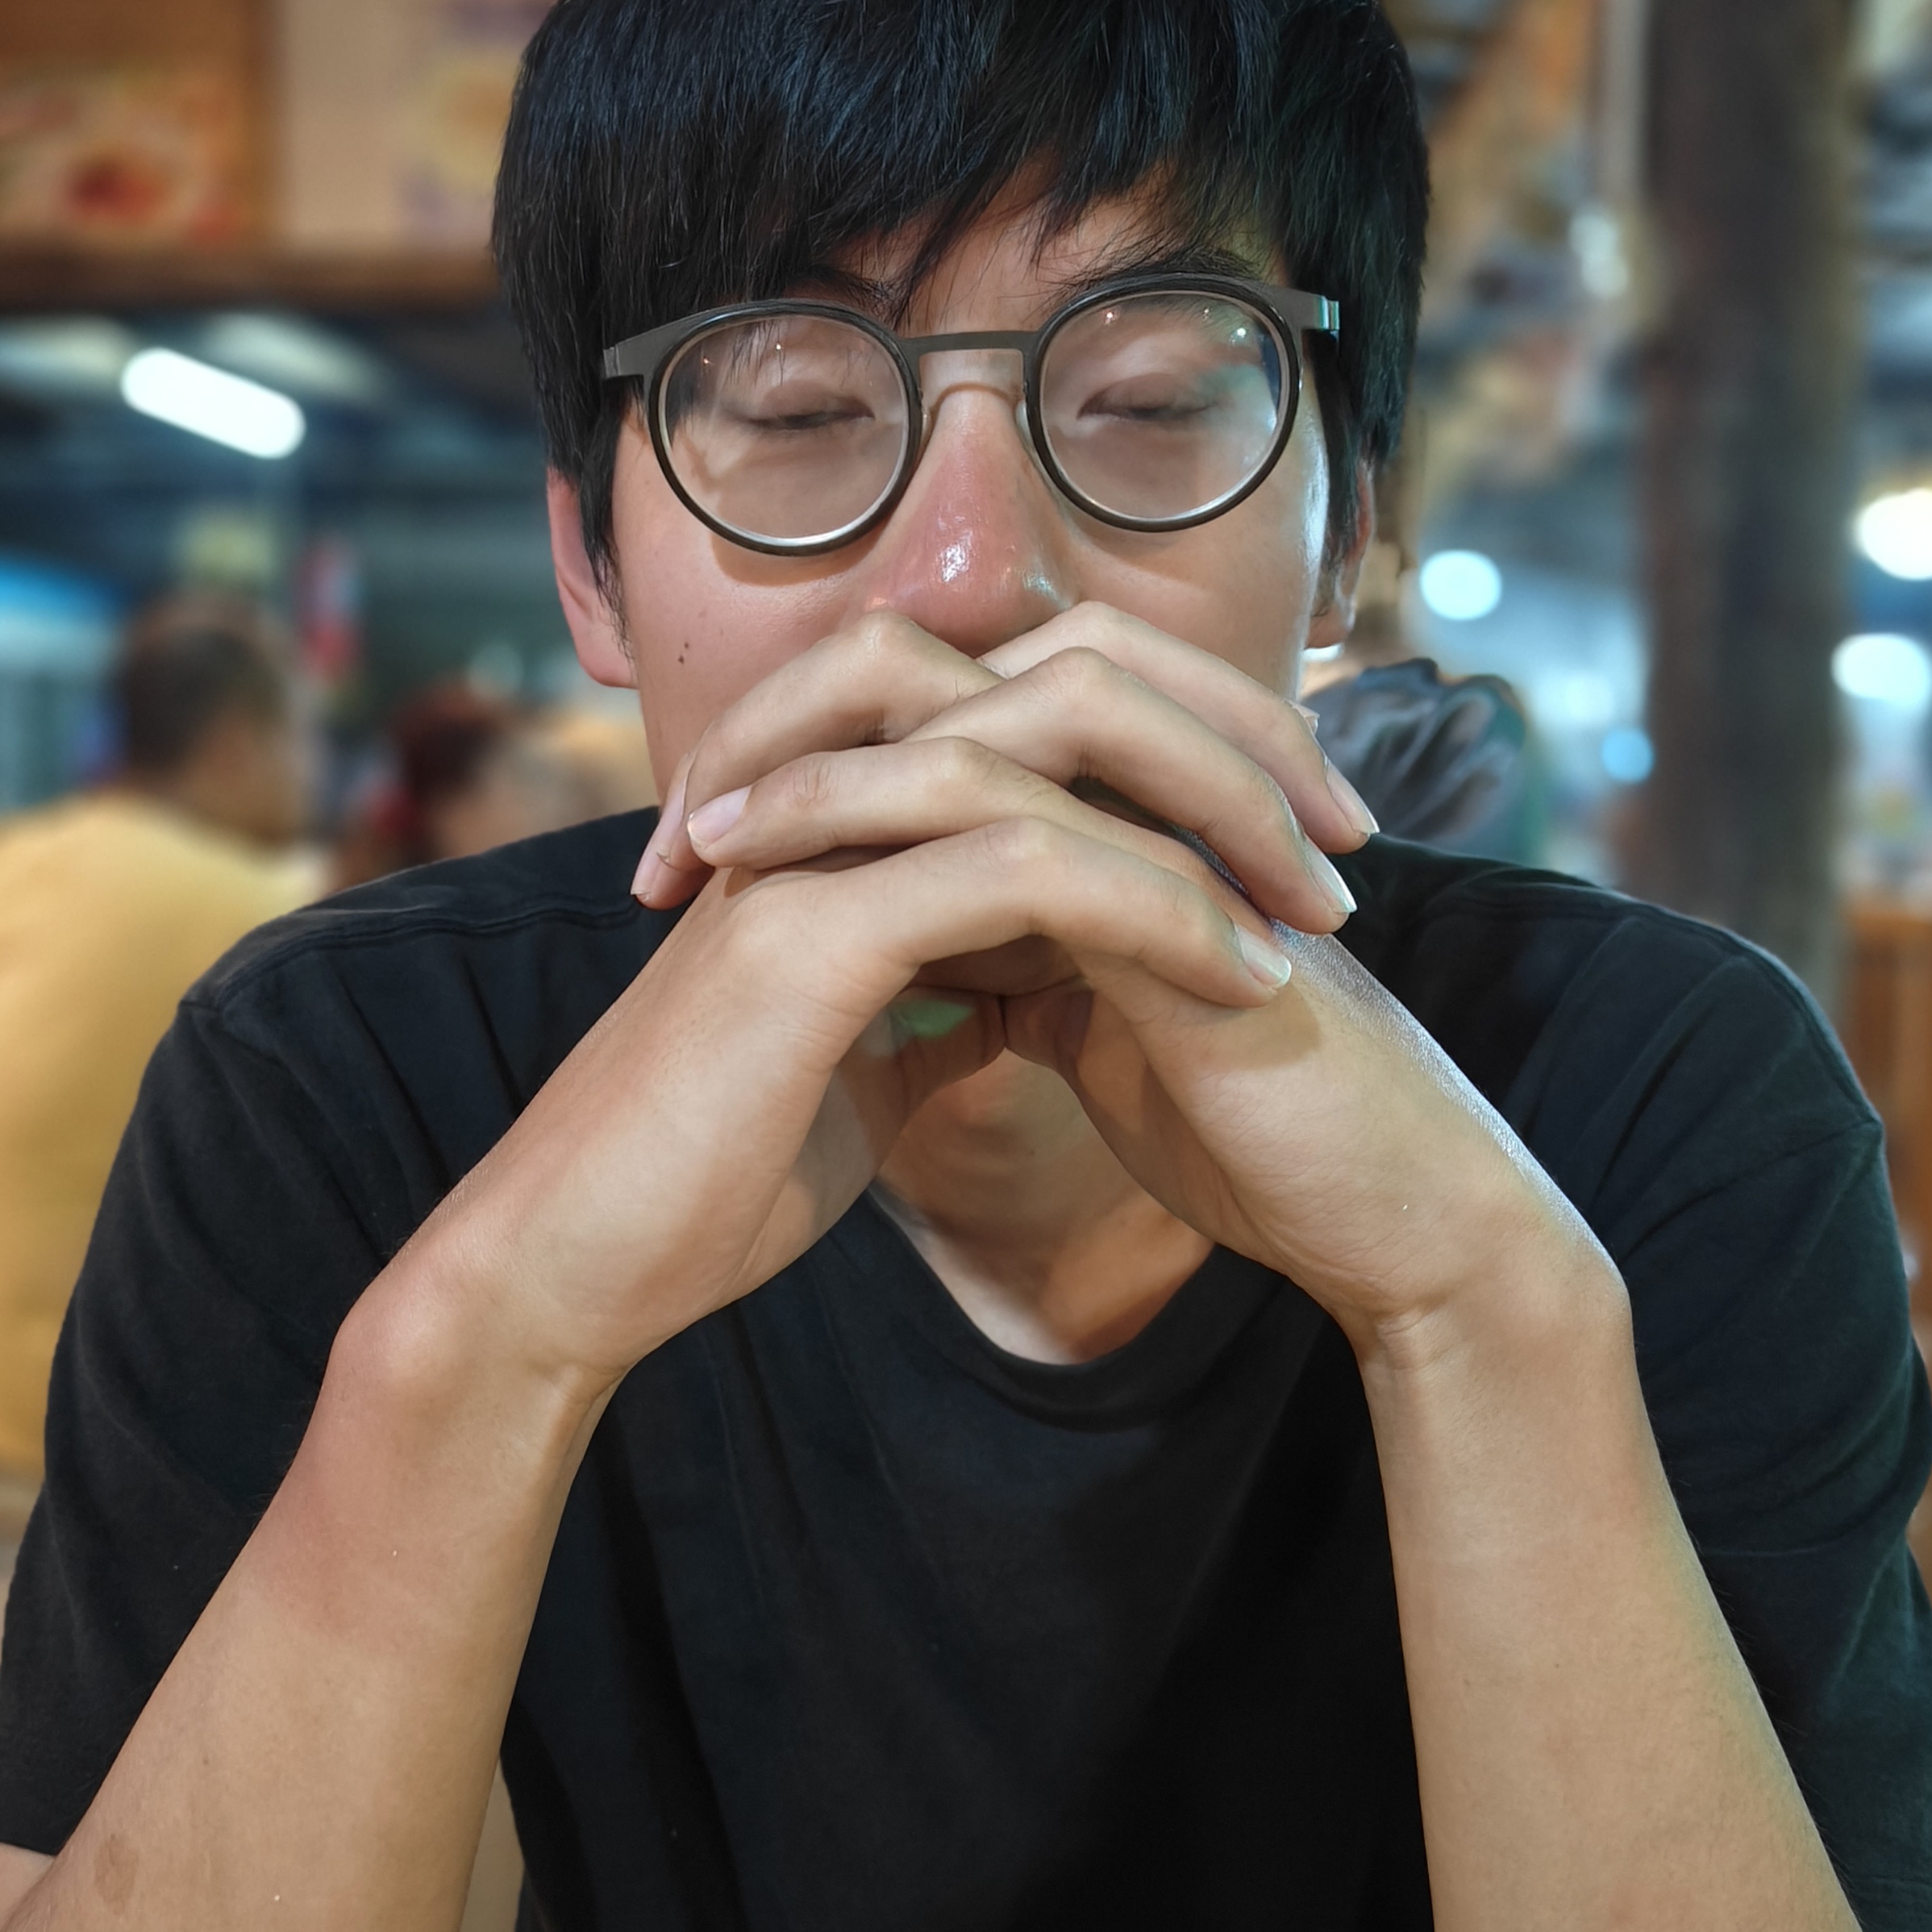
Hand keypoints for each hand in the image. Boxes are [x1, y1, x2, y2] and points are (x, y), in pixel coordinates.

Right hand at [394, 609, 1361, 1388]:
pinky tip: (1245, 982)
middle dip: (1236, 733)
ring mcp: (811, 841)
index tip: (1303, 836)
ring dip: (1218, 816)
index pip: (1050, 696)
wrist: (578, 1264)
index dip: (1193, 737)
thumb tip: (1028, 982)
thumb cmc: (711, 1176)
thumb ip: (942, 990)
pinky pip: (1024, 867)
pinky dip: (1157, 913)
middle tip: (1353, 831)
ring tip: (1323, 909)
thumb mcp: (864, 1062)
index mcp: (847, 801)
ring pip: (1058, 743)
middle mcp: (829, 787)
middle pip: (1073, 667)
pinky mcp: (809, 927)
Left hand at [668, 608, 1606, 1356]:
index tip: (690, 844)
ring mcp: (1178, 832)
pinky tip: (801, 905)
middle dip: (793, 721)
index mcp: (1115, 807)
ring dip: (825, 767)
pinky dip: (905, 853)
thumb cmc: (1250, 1132)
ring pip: (987, 725)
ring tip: (704, 837)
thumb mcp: (1100, 1031)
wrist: (1383, 1219)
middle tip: (672, 812)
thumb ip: (1022, 965)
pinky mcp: (1195, 907)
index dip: (811, 753)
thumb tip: (918, 956)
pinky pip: (1033, 837)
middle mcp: (1144, 793)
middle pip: (948, 672)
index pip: (940, 717)